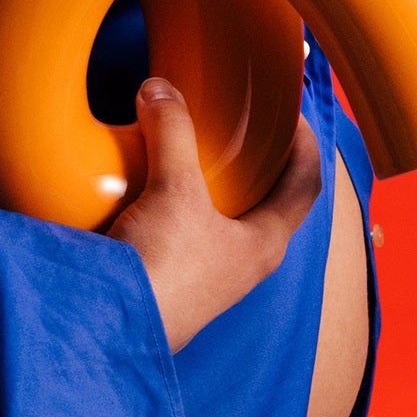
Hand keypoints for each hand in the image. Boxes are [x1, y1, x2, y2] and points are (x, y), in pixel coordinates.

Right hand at [107, 78, 322, 353]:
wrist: (111, 327)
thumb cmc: (164, 269)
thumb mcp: (174, 191)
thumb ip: (172, 133)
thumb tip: (160, 89)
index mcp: (263, 244)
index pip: (304, 187)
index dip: (306, 147)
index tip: (293, 117)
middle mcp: (243, 265)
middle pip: (265, 205)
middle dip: (256, 165)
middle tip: (239, 129)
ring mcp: (209, 279)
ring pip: (224, 222)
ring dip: (215, 186)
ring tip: (193, 152)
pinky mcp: (174, 283)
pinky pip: (185, 234)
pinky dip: (177, 204)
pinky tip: (151, 188)